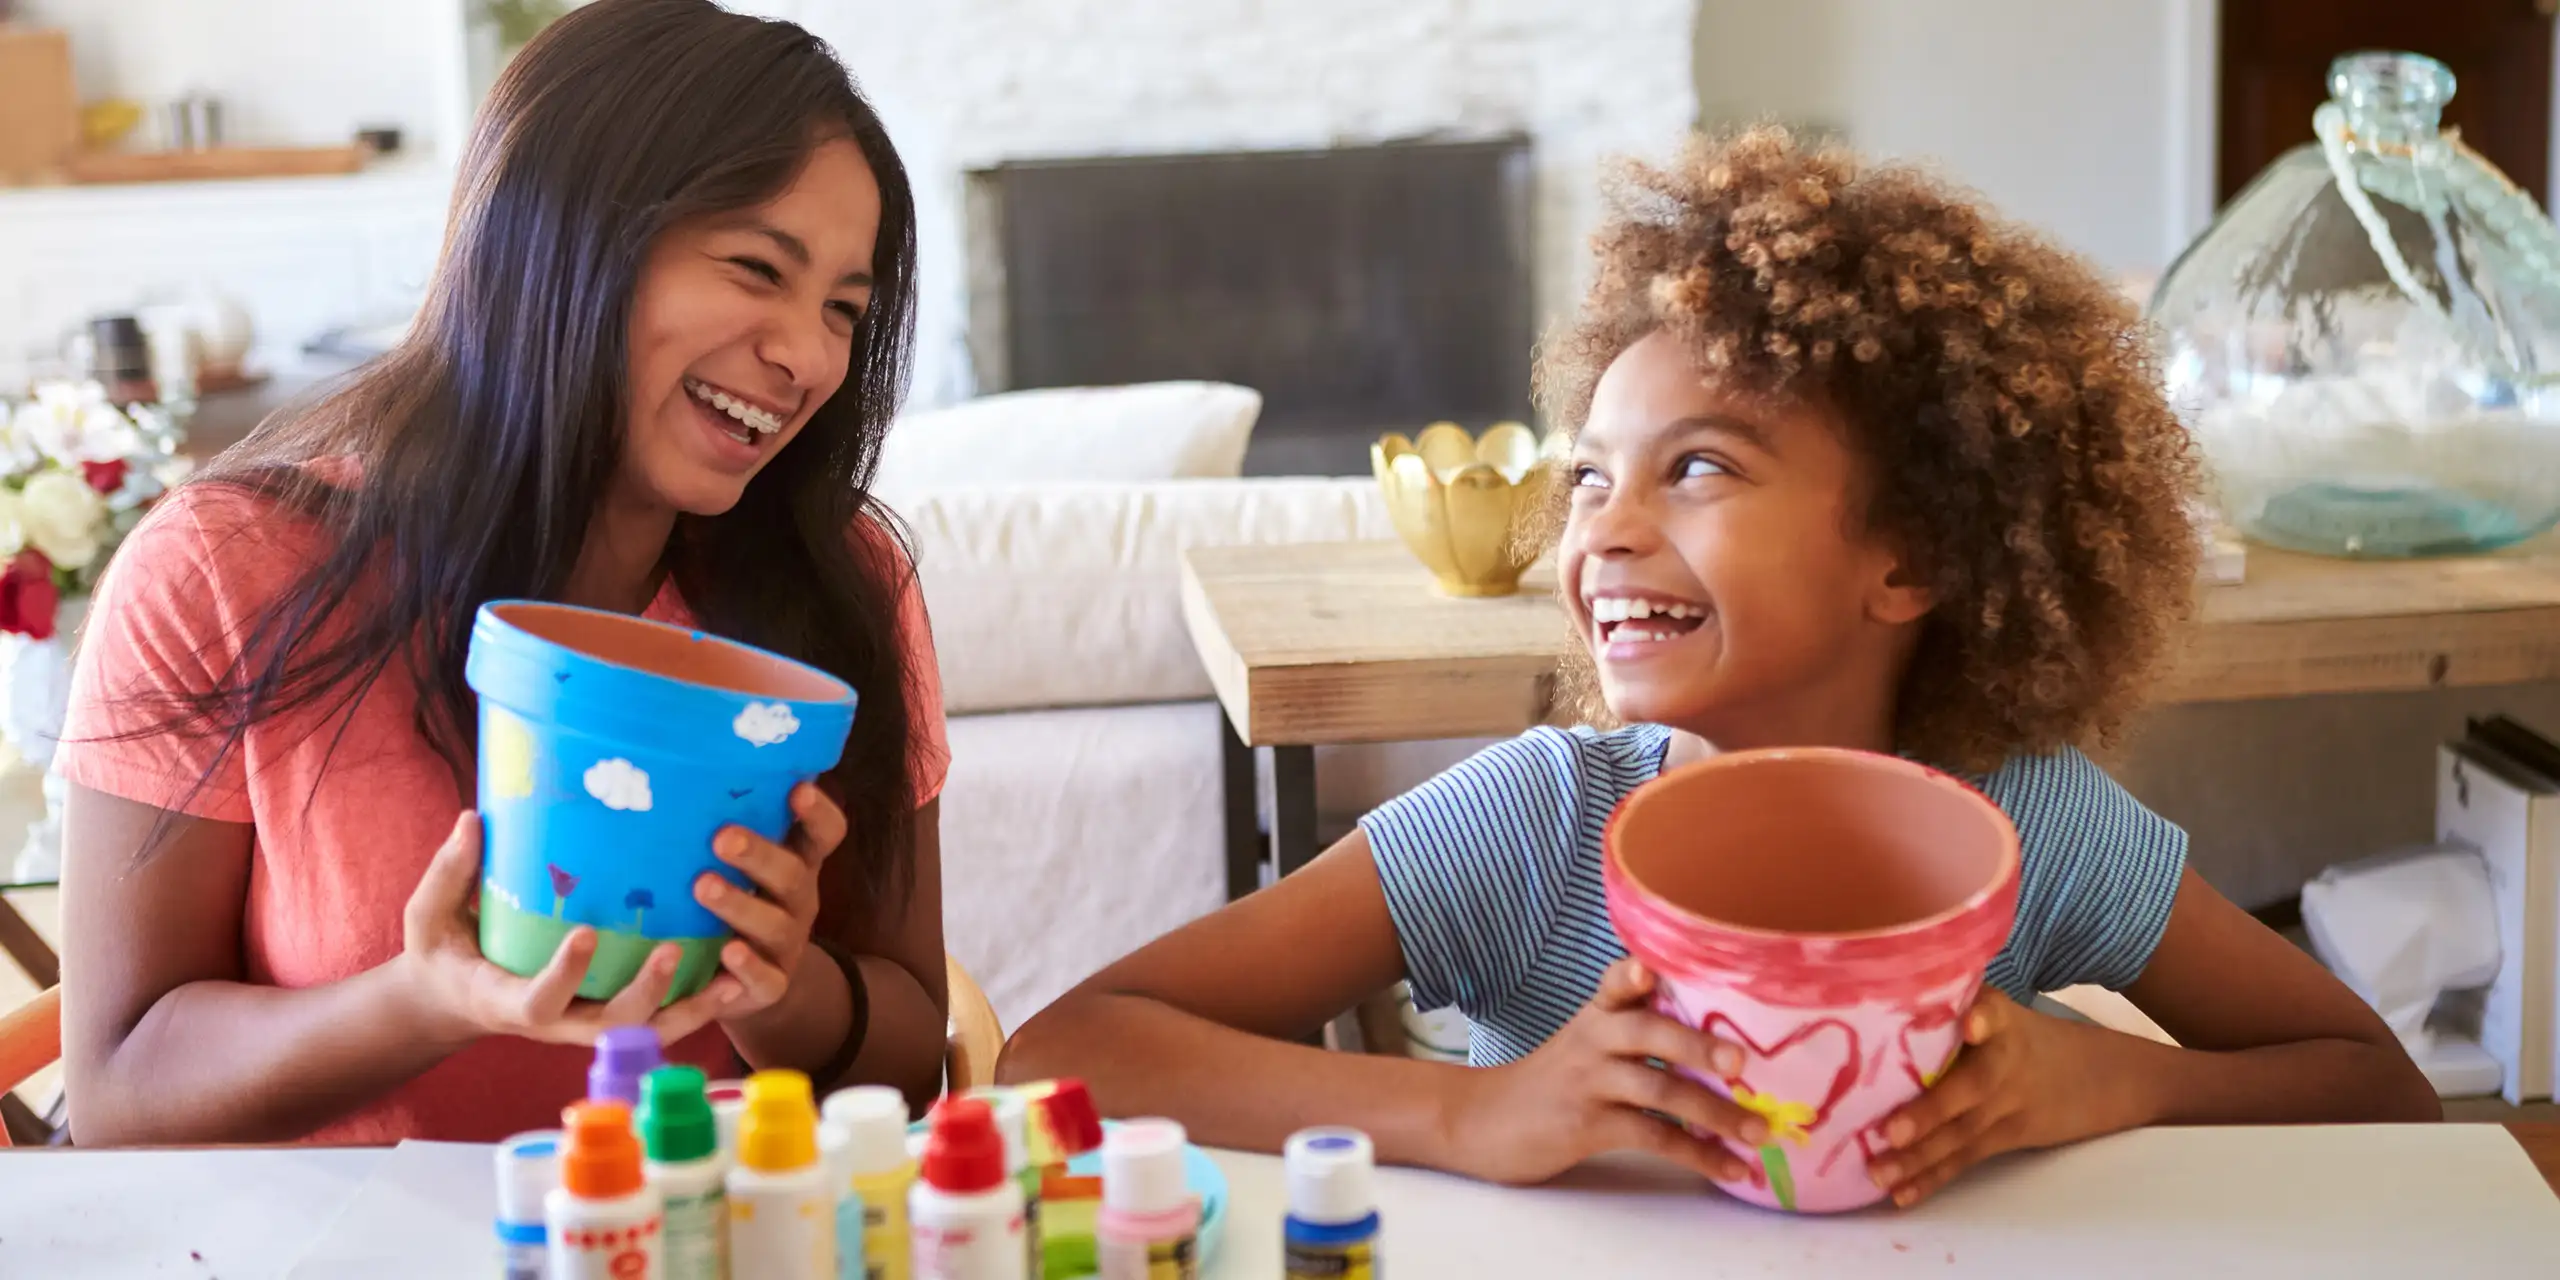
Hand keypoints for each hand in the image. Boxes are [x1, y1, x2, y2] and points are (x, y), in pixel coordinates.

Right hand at [397, 811, 730, 1047]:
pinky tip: (738, 976)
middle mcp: (557, 1024)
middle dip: (644, 993)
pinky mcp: (612, 1017)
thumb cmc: (446, 952)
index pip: (539, 1001)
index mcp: (509, 1001)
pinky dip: (699, 1004)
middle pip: (607, 1026)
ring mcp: (588, 1026)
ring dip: (690, 1008)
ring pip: (646, 1032)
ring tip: (731, 975)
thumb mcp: (430, 916)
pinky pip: (661, 1021)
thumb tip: (472, 819)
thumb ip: (451, 873)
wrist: (459, 998)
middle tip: (672, 949)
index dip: (564, 974)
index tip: (586, 933)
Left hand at [693, 782, 847, 1025]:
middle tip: (722, 836)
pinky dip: (748, 966)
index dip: (818, 812)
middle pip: (794, 874)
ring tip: (703, 887)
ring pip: (777, 925)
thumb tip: (658, 768)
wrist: (740, 984)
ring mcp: (787, 945)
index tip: (797, 788)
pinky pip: (766, 979)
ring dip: (742, 905)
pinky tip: (727, 952)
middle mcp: (798, 901)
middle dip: (759, 854)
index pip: (824, 833)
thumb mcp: (732, 866)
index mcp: (795, 863)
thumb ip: (716, 829)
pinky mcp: (770, 986)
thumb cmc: (726, 904)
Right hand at [1446, 958, 1766, 1185]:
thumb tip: (1723, 1048)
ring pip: (1657, 1091)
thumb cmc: (1551, 1083)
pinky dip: (1698, 1154)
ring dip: (1715, 1113)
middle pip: (1647, 1032)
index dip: (1632, 975)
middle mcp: (1591, 1041)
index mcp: (1595, 1015)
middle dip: (1697, 1046)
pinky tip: (1730, 1168)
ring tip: (1758, 1131)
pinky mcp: (1586, 1127)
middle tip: (1741, 1063)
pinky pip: (1653, 1138)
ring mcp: (1587, 1084)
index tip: (1649, 970)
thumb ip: (1636, 1031)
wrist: (1482, 1122)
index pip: (1617, 984)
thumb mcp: (1583, 1044)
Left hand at [1867, 989, 2146, 1206]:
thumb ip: (1951, 1000)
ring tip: (1877, 1172)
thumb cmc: (2021, 1034)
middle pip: (1973, 1087)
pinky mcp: (2008, 1137)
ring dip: (1919, 1157)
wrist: (2101, 1075)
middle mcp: (2007, 1063)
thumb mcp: (2000, 1007)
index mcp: (2003, 1021)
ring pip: (1964, 1133)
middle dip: (1931, 1111)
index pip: (1995, 1013)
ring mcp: (2011, 1105)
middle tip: (1890, 1131)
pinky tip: (1901, 1196)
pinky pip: (1966, 1159)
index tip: (1971, 1022)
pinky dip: (1932, 1179)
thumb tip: (1876, 987)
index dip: (1983, 1017)